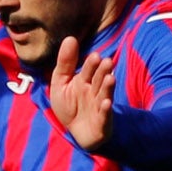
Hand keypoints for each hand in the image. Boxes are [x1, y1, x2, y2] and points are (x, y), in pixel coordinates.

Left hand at [42, 34, 117, 151]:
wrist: (76, 132)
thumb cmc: (69, 106)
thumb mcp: (61, 83)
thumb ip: (65, 62)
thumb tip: (70, 38)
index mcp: (85, 80)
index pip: (89, 70)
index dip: (91, 64)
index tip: (95, 56)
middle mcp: (95, 91)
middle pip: (99, 80)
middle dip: (103, 72)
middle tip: (107, 62)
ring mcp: (100, 106)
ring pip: (104, 94)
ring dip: (107, 87)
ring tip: (110, 78)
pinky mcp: (103, 122)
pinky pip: (105, 115)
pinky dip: (106, 110)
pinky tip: (106, 103)